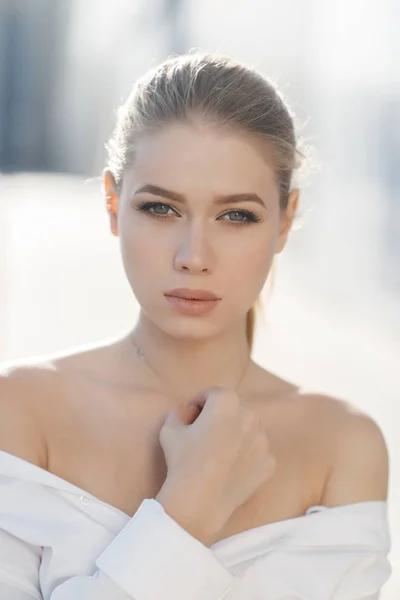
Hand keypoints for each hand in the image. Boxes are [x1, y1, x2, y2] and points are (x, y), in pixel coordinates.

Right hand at [156, 387, 275, 543]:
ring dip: (235, 435)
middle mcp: (251, 415)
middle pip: (232, 410)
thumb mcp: (169, 428)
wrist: (200, 500)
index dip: (198, 404)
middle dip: (219, 418)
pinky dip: (246, 457)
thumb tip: (186, 411)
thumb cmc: (183, 460)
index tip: (190, 419)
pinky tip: (230, 469)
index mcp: (227, 401)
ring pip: (247, 430)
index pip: (211, 395)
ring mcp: (263, 440)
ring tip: (217, 454)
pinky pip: (256, 453)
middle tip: (203, 436)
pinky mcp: (269, 462)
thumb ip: (178, 412)